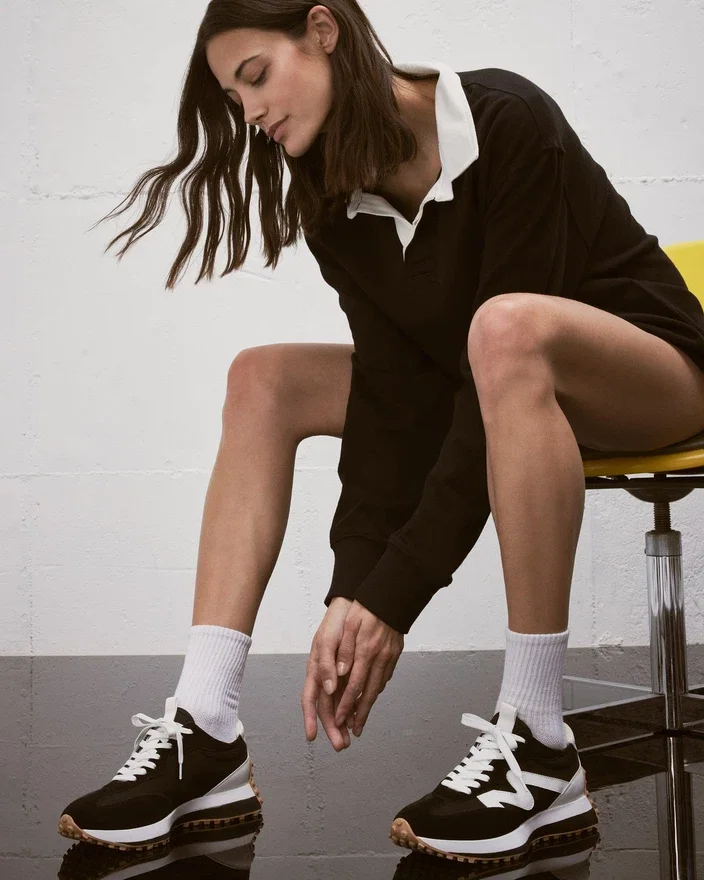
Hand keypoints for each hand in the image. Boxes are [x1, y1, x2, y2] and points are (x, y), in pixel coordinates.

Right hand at [302, 597, 357, 750]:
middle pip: (326, 707)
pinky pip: (350, 693)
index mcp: (315, 669)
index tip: (312, 736)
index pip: (310, 700)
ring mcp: (337, 675)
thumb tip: (328, 688)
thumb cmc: (335, 623)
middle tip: (342, 745)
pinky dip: (353, 707)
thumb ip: (326, 664)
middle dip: (332, 728)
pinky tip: (359, 717)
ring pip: (339, 704)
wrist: (352, 607)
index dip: (310, 718)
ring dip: (343, 722)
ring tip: (351, 738)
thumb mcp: (328, 640)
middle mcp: (325, 676)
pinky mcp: (350, 672)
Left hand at [332, 600, 403, 736]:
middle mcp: (380, 657)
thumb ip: (344, 650)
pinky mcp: (396, 653)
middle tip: (354, 730)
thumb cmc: (366, 607)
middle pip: (369, 692)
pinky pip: (386, 676)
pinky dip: (378, 689)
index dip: (347, 704)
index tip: (340, 719)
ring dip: (370, 704)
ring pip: (379, 686)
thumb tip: (340, 674)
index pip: (354, 685)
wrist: (392, 595)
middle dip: (360, 713)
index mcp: (366, 651)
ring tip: (362, 718)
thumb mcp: (350, 624)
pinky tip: (373, 694)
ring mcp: (390, 656)